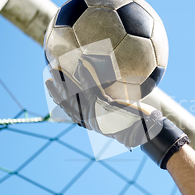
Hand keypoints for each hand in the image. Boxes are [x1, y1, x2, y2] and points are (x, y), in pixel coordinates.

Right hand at [45, 57, 188, 168]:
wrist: (146, 131)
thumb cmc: (138, 124)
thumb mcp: (122, 113)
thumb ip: (114, 104)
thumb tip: (112, 93)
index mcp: (93, 121)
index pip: (72, 111)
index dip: (60, 101)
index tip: (52, 91)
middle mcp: (92, 118)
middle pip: (69, 103)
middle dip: (57, 90)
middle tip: (47, 77)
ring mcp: (98, 112)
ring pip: (76, 95)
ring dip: (65, 81)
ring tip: (55, 69)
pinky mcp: (106, 106)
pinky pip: (93, 89)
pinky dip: (87, 76)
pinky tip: (81, 64)